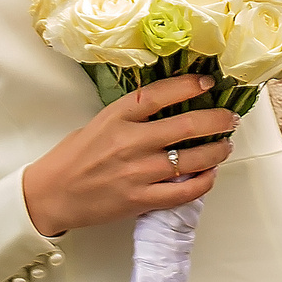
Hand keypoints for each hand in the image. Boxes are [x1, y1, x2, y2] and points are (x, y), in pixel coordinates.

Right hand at [21, 75, 238, 237]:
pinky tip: (210, 175)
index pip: (159, 94)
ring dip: (216, 152)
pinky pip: (182, 192)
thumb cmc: (74, 156)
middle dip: (216, 120)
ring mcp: (137, 173)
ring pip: (191, 160)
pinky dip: (203, 183)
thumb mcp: (99, 122)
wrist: (51, 194)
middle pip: (185, 126)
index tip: (207, 81)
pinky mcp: (140, 200)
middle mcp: (130, 142)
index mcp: (117, 116)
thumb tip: (169, 108)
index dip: (187, 85)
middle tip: (230, 118)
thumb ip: (131, 116)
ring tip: (225, 146)